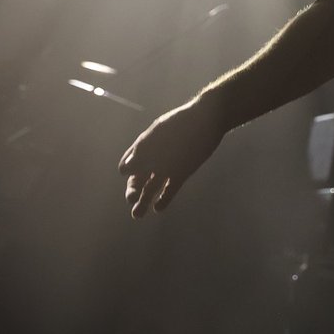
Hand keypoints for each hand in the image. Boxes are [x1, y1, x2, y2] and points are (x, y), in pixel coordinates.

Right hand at [119, 99, 224, 218]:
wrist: (207, 119)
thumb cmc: (180, 123)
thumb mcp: (157, 136)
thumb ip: (141, 152)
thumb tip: (125, 170)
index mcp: (144, 147)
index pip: (128, 165)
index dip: (126, 171)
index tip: (128, 172)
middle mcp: (155, 159)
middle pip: (138, 180)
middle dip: (132, 191)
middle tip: (131, 199)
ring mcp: (168, 166)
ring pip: (152, 187)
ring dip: (144, 200)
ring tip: (137, 215)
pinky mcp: (182, 172)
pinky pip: (170, 189)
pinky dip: (164, 198)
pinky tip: (158, 208)